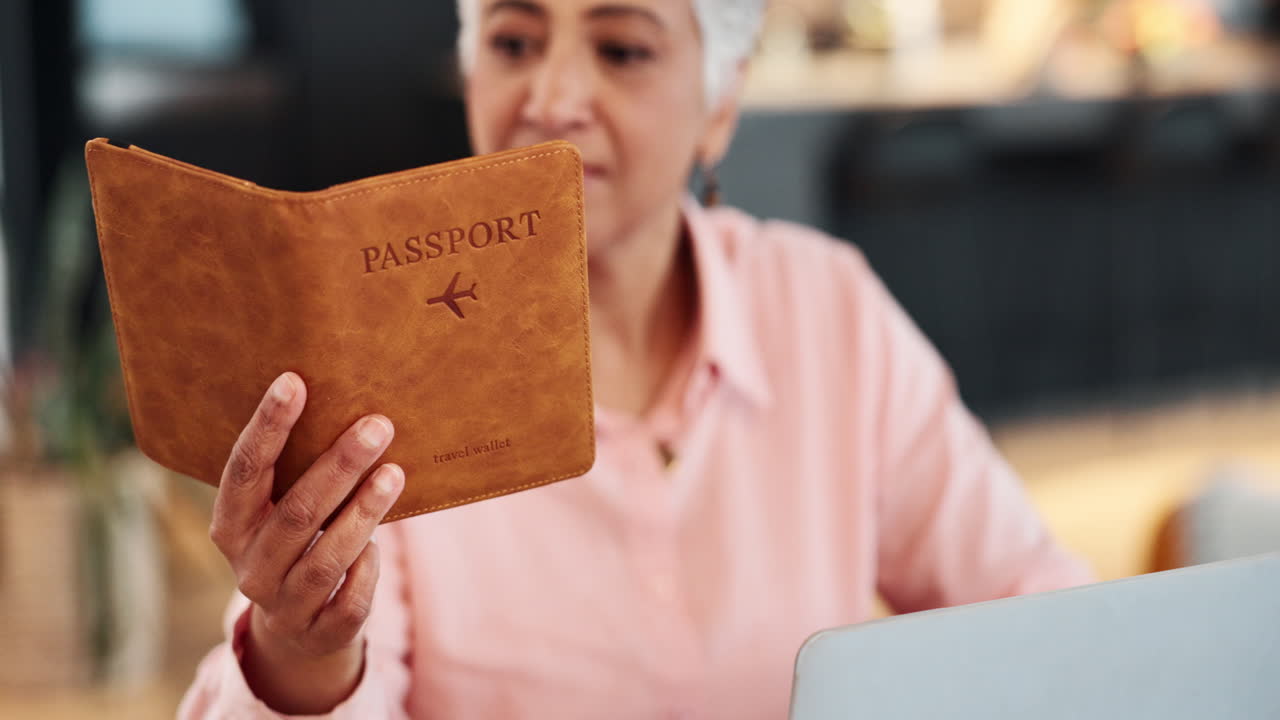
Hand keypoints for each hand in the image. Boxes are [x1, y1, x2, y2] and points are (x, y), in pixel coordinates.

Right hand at [208, 372, 404, 712]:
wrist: (295, 631)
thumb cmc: (297, 543)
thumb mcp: (282, 509)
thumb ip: (299, 471)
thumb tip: (351, 404)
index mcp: (231, 526)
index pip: (245, 470)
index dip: (268, 427)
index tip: (295, 382)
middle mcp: (249, 566)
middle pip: (295, 513)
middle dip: (339, 466)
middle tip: (377, 425)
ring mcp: (282, 605)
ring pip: (325, 558)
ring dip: (363, 513)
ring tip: (395, 473)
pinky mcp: (320, 634)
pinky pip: (348, 601)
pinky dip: (366, 571)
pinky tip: (380, 546)